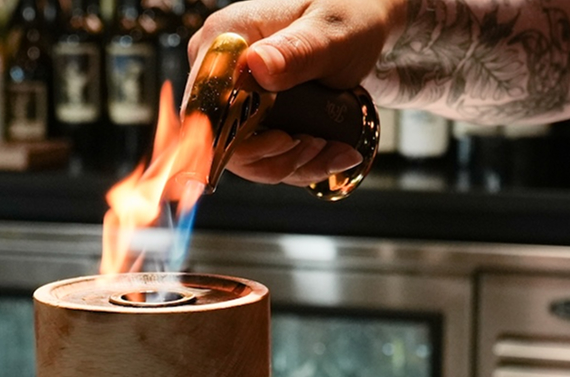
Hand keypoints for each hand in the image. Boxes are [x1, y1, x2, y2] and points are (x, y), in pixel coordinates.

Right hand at [187, 0, 399, 186]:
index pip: (203, 107)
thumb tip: (256, 64)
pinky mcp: (252, 120)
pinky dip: (297, 165)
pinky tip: (327, 151)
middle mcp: (223, 73)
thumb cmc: (350, 18)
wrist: (367, 33)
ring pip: (244, 159)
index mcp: (223, 40)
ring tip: (327, 147)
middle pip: (221, 142)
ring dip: (291, 165)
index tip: (285, 141)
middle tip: (317, 145)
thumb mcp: (332, 31)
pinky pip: (262, 160)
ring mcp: (235, 99)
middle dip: (274, 157)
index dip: (236, 139)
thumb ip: (297, 49)